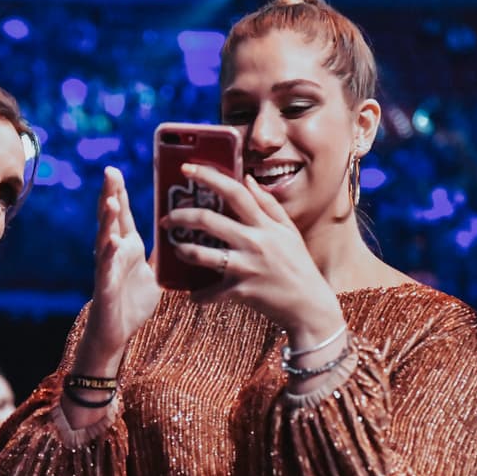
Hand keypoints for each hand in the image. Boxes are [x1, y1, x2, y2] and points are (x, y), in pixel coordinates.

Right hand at [77, 166, 161, 372]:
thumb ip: (163, 254)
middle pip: (110, 219)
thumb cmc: (132, 302)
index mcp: (126, 247)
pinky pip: (107, 269)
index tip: (115, 170)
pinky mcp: (105, 288)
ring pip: (105, 240)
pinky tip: (112, 242)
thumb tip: (181, 236)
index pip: (124, 215)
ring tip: (111, 201)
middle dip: (109, 195)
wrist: (117, 333)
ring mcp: (107, 269)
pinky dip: (109, 255)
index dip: (119, 192)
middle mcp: (114, 253)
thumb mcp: (155, 273)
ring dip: (107, 221)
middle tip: (109, 172)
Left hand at [161, 163, 343, 340]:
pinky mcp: (241, 291)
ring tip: (177, 250)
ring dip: (183, 251)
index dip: (208, 176)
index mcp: (265, 225)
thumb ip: (268, 205)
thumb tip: (248, 179)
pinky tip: (193, 295)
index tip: (186, 168)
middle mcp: (254, 242)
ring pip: (202, 255)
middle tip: (166, 219)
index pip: (234, 192)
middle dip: (180, 216)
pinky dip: (198, 296)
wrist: (310, 306)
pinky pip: (209, 293)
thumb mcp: (289, 232)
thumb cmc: (298, 266)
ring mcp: (246, 267)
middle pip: (208, 220)